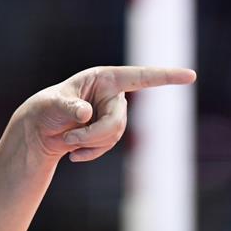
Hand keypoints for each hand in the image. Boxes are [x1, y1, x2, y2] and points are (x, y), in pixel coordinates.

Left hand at [11, 66, 196, 163]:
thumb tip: (86, 113)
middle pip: (119, 121)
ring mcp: (112, 114)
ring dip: (90, 144)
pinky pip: (108, 147)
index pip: (140, 77)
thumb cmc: (44, 108)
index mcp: (104, 78)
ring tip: (67, 142)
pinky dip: (90, 153)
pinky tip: (73, 155)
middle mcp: (113, 95)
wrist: (40, 131)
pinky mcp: (108, 132)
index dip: (165, 76)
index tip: (191, 76)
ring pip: (115, 136)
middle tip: (69, 140)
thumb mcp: (52, 104)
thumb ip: (68, 106)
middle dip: (95, 135)